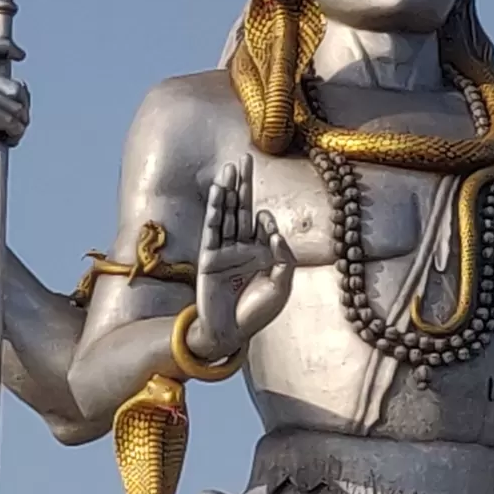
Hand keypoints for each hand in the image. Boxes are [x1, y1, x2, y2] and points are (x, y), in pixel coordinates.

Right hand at [0, 37, 29, 180]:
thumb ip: (4, 96)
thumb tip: (21, 88)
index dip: (8, 46)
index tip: (21, 55)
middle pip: (19, 88)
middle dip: (22, 111)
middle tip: (8, 129)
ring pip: (19, 106)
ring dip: (18, 126)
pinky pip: (14, 120)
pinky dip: (12, 134)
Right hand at [187, 155, 294, 360]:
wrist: (232, 334)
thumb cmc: (258, 312)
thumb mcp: (281, 286)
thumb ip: (284, 258)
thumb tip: (275, 233)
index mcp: (260, 251)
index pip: (261, 223)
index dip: (265, 218)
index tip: (265, 220)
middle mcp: (241, 247)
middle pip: (242, 208)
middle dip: (243, 185)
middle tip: (243, 159)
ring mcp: (224, 251)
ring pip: (226, 215)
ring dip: (227, 192)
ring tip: (229, 168)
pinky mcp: (209, 259)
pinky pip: (212, 231)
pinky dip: (215, 212)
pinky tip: (217, 194)